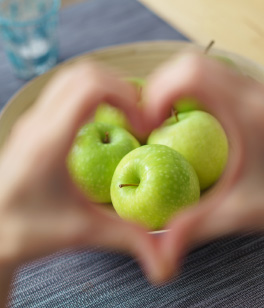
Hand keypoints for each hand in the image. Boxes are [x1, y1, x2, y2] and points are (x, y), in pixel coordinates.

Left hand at [0, 63, 160, 280]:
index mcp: (50, 142)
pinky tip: (105, 121)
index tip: (142, 124)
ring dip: (107, 87)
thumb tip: (166, 260)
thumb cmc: (24, 230)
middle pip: (84, 73)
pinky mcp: (36, 124)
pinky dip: (93, 94)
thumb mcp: (81, 233)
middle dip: (121, 87)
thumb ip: (128, 240)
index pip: (90, 87)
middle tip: (139, 115)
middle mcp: (39, 122)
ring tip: (127, 114)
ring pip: (74, 76)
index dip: (126, 96)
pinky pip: (66, 90)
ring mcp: (34, 120)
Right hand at [143, 52, 263, 277]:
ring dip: (176, 86)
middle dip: (161, 87)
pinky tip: (191, 118)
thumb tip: (161, 247)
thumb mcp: (245, 213)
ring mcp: (258, 92)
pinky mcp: (258, 99)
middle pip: (192, 63)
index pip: (192, 74)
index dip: (159, 92)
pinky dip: (192, 90)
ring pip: (204, 67)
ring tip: (164, 117)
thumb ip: (197, 226)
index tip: (149, 122)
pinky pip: (216, 78)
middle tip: (151, 119)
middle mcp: (254, 93)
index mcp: (249, 113)